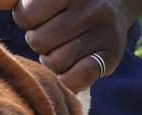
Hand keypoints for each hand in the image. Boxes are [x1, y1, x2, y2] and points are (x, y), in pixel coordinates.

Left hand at [0, 0, 141, 90]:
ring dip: (54, 60)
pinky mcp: (110, 55)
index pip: (26, 14)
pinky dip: (68, 78)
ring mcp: (103, 29)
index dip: (27, 19)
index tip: (42, 14)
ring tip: (65, 46)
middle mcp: (90, 4)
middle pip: (39, 40)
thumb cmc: (65, 1)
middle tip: (55, 32)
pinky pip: (75, 79)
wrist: (116, 3)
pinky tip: (73, 66)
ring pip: (55, 62)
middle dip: (40, 40)